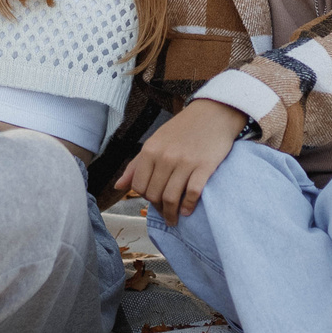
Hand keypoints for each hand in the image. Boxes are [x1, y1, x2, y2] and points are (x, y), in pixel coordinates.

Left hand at [119, 100, 249, 226]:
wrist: (213, 114)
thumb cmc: (183, 129)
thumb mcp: (155, 141)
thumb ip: (136, 165)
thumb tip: (118, 187)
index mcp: (150, 150)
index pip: (139, 186)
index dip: (145, 197)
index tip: (153, 201)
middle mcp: (165, 157)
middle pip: (155, 194)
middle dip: (159, 208)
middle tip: (165, 213)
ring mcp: (185, 162)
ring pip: (171, 198)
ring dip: (172, 214)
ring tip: (174, 219)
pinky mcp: (204, 166)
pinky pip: (192, 194)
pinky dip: (188, 206)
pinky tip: (187, 210)